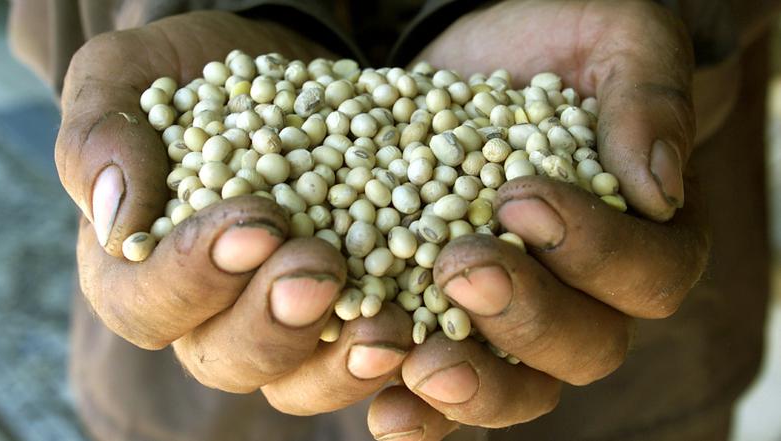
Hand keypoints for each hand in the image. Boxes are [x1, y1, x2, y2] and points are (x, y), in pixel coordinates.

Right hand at [60, 11, 410, 414]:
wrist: (281, 70)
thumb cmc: (194, 74)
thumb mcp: (128, 75)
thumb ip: (99, 135)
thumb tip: (113, 217)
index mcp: (141, 270)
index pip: (147, 301)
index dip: (194, 276)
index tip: (254, 225)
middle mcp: (211, 314)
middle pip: (228, 357)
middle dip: (274, 322)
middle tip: (318, 272)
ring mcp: (281, 322)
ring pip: (297, 381)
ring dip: (339, 363)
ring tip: (384, 327)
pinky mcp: (343, 312)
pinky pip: (362, 356)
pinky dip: (393, 356)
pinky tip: (427, 332)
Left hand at [367, 1, 710, 438]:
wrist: (472, 59)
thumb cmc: (556, 42)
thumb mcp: (614, 39)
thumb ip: (647, 97)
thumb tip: (658, 188)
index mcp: (643, 240)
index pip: (649, 277)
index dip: (593, 252)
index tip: (520, 200)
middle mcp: (587, 298)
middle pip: (585, 348)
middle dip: (524, 315)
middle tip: (461, 268)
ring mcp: (515, 324)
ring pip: (518, 390)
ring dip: (470, 384)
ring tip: (417, 362)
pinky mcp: (447, 326)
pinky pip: (444, 391)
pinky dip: (417, 407)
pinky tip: (383, 406)